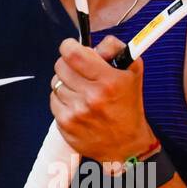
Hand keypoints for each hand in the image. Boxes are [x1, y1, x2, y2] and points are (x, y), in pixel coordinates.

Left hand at [50, 35, 154, 163]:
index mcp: (109, 81)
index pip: (73, 53)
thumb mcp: (132, 73)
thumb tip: (96, 42)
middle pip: (60, 66)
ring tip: (81, 91)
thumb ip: (116, 49)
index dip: (69, 46)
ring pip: (55, 83)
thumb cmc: (128, 106)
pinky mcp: (66, 125)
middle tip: (79, 71)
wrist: (126, 145)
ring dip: (66, 84)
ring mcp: (77, 112)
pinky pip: (54, 101)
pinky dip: (62, 100)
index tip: (72, 49)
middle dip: (68, 64)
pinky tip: (77, 105)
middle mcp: (92, 97)